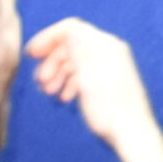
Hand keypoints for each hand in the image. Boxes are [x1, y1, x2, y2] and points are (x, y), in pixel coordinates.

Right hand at [26, 18, 162, 161]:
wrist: (132, 133)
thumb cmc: (109, 108)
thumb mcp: (88, 78)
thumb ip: (78, 51)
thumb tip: (69, 29)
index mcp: (105, 45)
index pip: (72, 28)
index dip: (48, 38)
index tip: (31, 54)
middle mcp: (109, 50)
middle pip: (72, 45)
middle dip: (52, 61)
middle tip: (40, 82)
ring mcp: (110, 64)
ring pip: (76, 61)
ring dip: (59, 74)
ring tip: (48, 92)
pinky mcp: (109, 79)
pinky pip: (84, 73)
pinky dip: (71, 82)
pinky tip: (64, 98)